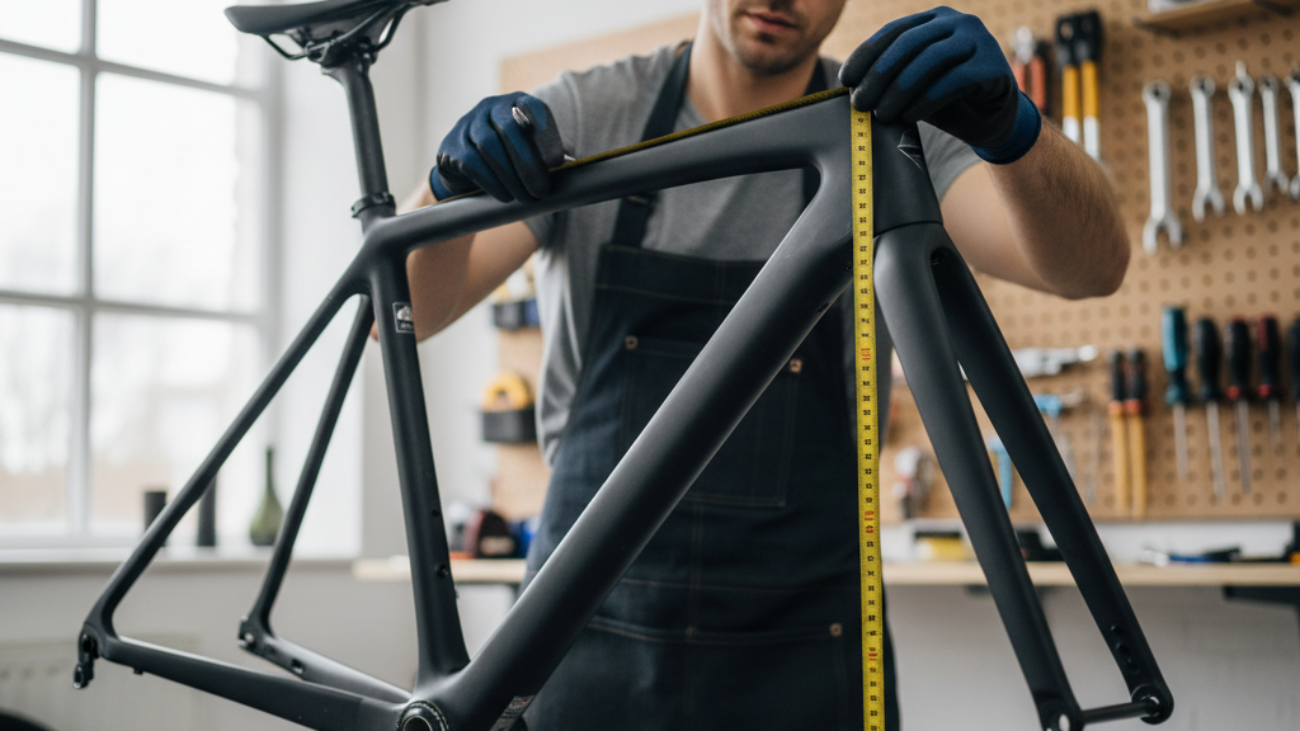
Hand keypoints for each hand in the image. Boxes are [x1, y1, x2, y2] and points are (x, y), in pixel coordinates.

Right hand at [432, 92, 565, 201]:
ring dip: (511, 176)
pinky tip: (505, 197)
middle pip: (509, 126)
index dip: (546, 133)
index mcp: (517, 103)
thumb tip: (576, 171)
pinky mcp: (451, 145)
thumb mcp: (531, 154)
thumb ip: (549, 158)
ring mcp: (467, 123)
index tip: (557, 163)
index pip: (534, 108)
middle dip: (528, 162)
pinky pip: (470, 161)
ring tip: (526, 198)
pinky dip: (491, 181)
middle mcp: (491, 107)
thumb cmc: (510, 161)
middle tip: (542, 191)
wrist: (466, 173)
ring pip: (489, 144)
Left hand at [839, 6, 1039, 163]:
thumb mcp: (914, 86)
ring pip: (930, 59)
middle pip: (909, 42)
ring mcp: (979, 40)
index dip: (865, 54)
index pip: (893, 31)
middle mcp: (958, 22)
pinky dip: (926, 100)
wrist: (992, 121)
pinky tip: (909, 117)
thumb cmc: (947, 102)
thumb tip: (851, 87)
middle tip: (859, 102)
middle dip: (879, 74)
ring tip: (881, 114)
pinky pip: (953, 81)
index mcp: (934, 20)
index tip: (845, 80)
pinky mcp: (993, 66)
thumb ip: (891, 79)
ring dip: (899, 89)